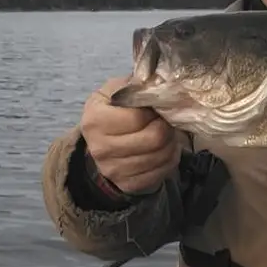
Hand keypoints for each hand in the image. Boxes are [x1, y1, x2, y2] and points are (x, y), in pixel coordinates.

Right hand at [80, 76, 181, 194]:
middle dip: (167, 127)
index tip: (156, 108)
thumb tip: (159, 82)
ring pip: (161, 156)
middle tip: (166, 121)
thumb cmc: (114, 110)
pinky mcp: (127, 184)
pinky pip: (161, 173)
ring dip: (171, 143)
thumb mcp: (117, 91)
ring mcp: (113, 169)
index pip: (138, 117)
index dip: (154, 111)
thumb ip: (135, 86)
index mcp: (95, 120)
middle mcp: (100, 148)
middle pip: (153, 139)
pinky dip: (170, 159)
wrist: (102, 143)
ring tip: (166, 134)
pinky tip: (164, 149)